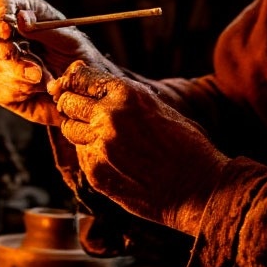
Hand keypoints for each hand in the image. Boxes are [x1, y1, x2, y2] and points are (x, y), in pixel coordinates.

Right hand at [0, 0, 115, 126]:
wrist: (85, 91)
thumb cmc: (80, 59)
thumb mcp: (70, 41)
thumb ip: (44, 29)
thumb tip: (21, 18)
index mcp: (28, 15)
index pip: (4, 5)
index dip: (1, 14)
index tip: (6, 30)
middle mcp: (10, 36)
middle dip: (2, 49)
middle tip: (25, 62)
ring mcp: (1, 62)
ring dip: (18, 73)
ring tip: (44, 78)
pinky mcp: (2, 88)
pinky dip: (19, 89)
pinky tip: (37, 88)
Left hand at [49, 60, 227, 235]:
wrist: (198, 188)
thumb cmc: (184, 144)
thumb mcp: (157, 107)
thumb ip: (122, 96)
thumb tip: (90, 83)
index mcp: (126, 94)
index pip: (81, 77)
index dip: (77, 81)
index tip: (77, 85)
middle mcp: (108, 117)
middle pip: (67, 102)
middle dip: (73, 104)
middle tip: (83, 110)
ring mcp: (100, 147)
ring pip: (70, 129)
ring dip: (80, 129)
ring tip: (101, 134)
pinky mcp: (96, 173)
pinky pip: (81, 154)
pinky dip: (90, 152)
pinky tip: (113, 156)